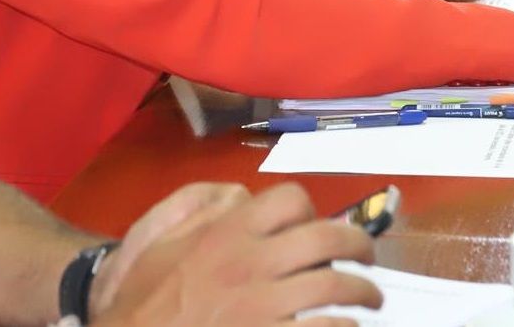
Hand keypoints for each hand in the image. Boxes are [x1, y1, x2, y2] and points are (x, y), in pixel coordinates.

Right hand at [94, 184, 383, 326]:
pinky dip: (343, 326)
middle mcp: (253, 262)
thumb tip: (241, 200)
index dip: (309, 210)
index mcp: (229, 232)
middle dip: (359, 245)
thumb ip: (203, 215)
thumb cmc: (144, 298)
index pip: (290, 200)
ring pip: (335, 285)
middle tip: (367, 258)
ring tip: (369, 300)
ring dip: (362, 291)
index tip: (313, 226)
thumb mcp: (163, 242)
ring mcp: (265, 305)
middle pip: (328, 238)